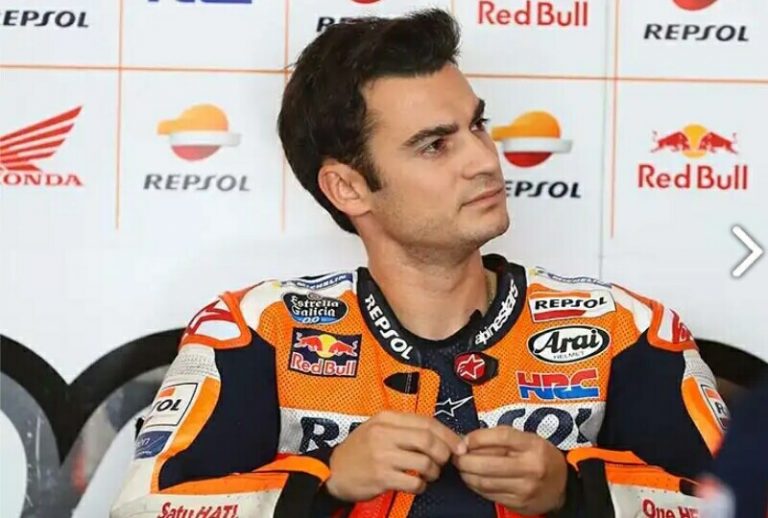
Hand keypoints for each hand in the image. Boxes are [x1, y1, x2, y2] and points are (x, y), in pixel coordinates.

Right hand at [325, 411, 465, 501]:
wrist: (333, 471)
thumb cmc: (360, 450)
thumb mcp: (378, 429)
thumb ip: (405, 428)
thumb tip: (442, 436)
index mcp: (386, 418)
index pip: (426, 422)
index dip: (448, 435)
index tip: (459, 446)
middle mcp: (384, 433)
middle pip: (428, 440)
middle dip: (444, 453)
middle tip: (444, 462)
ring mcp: (382, 455)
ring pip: (425, 462)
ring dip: (433, 472)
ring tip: (428, 475)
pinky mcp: (381, 477)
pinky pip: (414, 482)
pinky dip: (422, 486)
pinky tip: (417, 485)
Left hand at [452, 426, 566, 514]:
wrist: (562, 486)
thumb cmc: (540, 457)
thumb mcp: (527, 440)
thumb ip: (501, 438)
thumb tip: (468, 441)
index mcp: (533, 446)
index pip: (502, 436)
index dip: (478, 438)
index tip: (464, 440)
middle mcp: (531, 467)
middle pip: (488, 463)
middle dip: (465, 460)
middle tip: (456, 456)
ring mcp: (525, 488)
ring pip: (485, 482)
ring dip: (467, 474)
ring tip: (462, 468)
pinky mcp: (519, 504)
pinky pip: (489, 494)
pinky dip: (476, 487)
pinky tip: (473, 480)